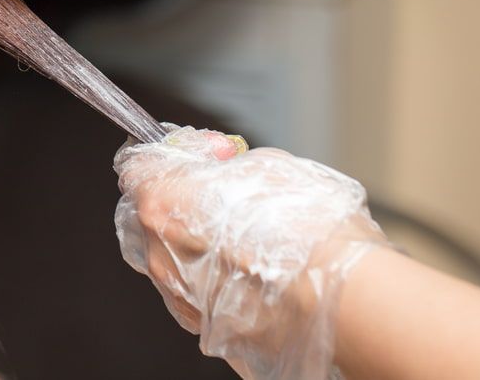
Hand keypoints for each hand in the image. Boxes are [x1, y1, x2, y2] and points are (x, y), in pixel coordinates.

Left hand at [114, 126, 387, 379]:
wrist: (341, 300)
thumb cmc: (308, 230)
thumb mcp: (267, 165)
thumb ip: (228, 164)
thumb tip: (223, 164)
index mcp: (164, 201)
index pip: (138, 166)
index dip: (170, 154)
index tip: (201, 155)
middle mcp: (158, 250)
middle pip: (150, 212)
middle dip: (181, 198)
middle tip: (224, 192)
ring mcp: (176, 292)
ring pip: (169, 256)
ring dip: (195, 241)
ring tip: (244, 236)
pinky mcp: (201, 325)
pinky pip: (192, 292)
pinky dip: (211, 278)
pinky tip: (249, 271)